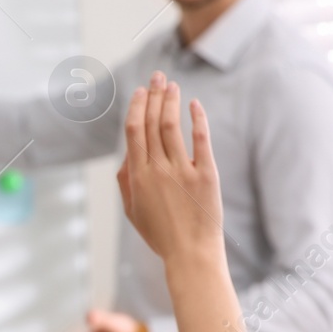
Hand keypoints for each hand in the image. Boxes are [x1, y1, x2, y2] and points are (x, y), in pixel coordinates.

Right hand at [115, 74, 221, 264]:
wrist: (190, 254)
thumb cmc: (160, 235)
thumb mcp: (132, 211)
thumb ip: (125, 181)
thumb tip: (126, 155)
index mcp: (137, 176)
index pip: (134, 130)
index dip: (137, 107)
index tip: (141, 92)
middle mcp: (157, 169)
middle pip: (153, 122)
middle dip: (154, 95)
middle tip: (158, 77)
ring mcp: (182, 171)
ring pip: (172, 125)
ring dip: (171, 101)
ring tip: (173, 86)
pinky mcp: (206, 174)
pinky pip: (200, 139)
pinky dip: (197, 119)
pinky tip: (195, 105)